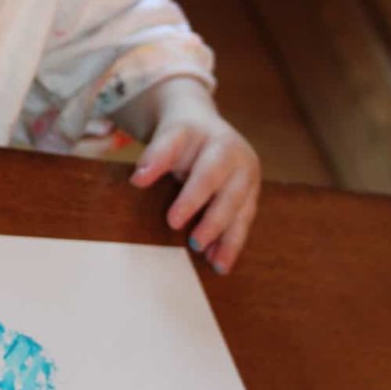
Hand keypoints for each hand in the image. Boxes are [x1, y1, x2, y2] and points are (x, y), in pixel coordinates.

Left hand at [128, 79, 260, 273]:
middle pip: (227, 192)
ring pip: (241, 210)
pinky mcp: (251, 195)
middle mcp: (239, 158)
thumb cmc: (184, 136)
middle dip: (212, 219)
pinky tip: (220, 262)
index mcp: (219, 142)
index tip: (163, 211)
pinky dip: (232, 243)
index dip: (187, 192)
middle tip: (193, 242)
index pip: (203, 169)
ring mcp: (249, 178)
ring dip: (228, 238)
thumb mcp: (168, 136)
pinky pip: (244, 221)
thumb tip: (138, 180)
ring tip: (215, 263)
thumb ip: (155, 155)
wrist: (205, 126)